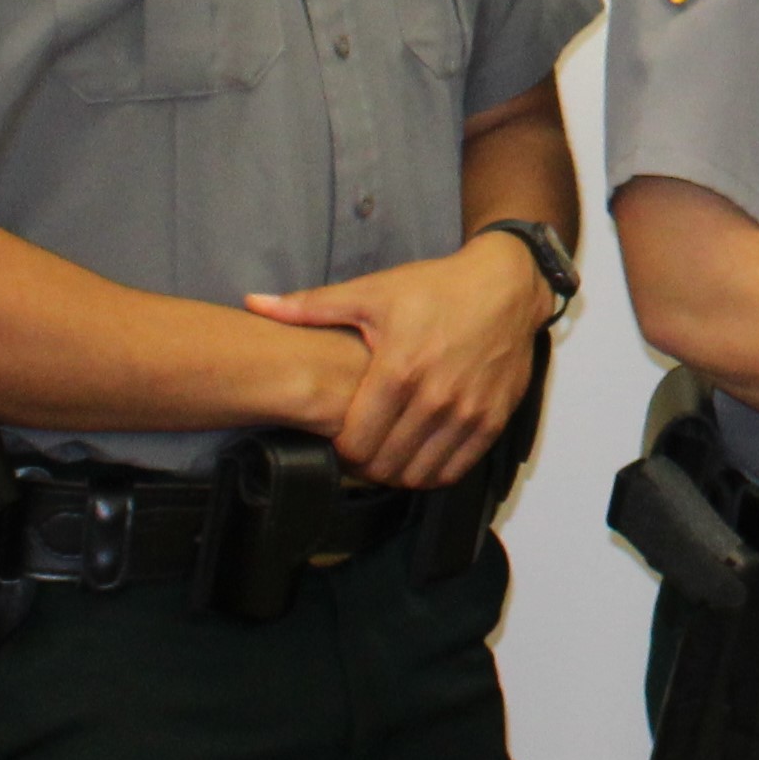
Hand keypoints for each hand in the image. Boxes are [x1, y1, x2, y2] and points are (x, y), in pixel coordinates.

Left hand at [244, 228, 550, 489]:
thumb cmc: (436, 288)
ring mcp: (468, 412)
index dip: (339, 448)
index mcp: (398, 370)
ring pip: (418, 474)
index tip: (339, 435)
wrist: (505, 284)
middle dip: (365, 464)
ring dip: (397, 473)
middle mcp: (435, 398)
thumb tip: (253, 302)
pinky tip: (421, 454)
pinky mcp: (493, 420)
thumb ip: (310, 307)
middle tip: (360, 449)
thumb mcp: (372, 291)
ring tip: (388, 453)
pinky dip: (433, 472)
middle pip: (384, 465)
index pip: (355, 443)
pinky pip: (455, 470)